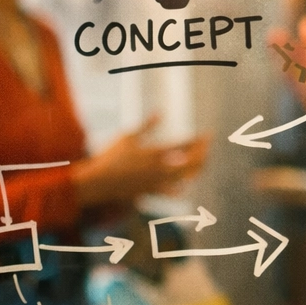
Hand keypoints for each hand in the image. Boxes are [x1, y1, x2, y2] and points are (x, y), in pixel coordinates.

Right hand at [72, 117, 208, 209]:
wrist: (98, 182)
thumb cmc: (111, 156)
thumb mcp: (128, 137)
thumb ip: (147, 125)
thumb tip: (160, 112)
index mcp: (156, 153)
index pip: (185, 146)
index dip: (199, 140)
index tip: (207, 134)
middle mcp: (160, 169)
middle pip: (192, 163)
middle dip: (203, 154)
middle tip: (207, 147)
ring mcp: (158, 182)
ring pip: (186, 178)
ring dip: (196, 169)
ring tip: (201, 162)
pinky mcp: (152, 192)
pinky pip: (172, 192)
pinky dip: (181, 187)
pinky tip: (184, 184)